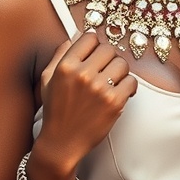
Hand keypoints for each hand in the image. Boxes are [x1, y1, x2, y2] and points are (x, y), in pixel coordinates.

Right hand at [39, 32, 137, 167]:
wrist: (61, 143)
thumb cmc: (55, 110)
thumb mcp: (48, 79)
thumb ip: (60, 55)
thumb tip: (75, 36)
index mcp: (65, 66)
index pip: (89, 37)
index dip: (94, 45)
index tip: (95, 54)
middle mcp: (82, 75)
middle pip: (108, 49)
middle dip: (108, 58)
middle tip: (105, 70)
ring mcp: (99, 89)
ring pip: (122, 63)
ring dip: (120, 72)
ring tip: (113, 82)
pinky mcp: (114, 103)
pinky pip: (131, 82)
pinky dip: (129, 86)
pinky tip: (121, 92)